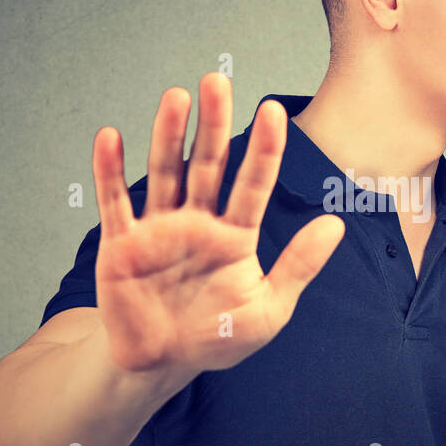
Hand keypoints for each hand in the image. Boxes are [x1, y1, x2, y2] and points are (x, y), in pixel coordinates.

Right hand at [90, 72, 344, 374]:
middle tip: (218, 80)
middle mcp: (198, 222)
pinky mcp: (121, 245)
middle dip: (213, 124)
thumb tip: (336, 225)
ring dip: (168, 135)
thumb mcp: (269, 309)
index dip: (263, 149)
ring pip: (165, 173)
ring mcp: (159, 230)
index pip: (253, 184)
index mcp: (235, 236)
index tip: (273, 111)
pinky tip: (110, 137)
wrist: (163, 364)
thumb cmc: (219, 338)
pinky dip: (110, 171)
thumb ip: (299, 266)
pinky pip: (116, 203)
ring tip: (176, 97)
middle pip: (207, 165)